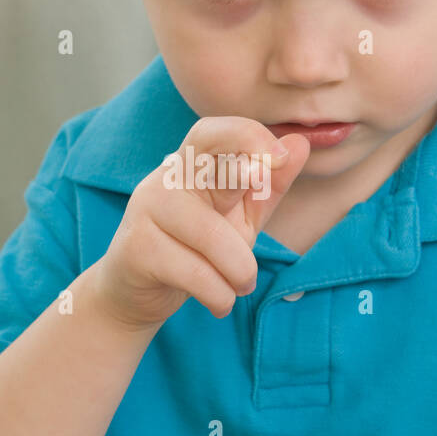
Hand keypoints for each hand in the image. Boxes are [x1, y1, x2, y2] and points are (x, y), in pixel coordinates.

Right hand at [91, 116, 309, 330]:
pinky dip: (219, 295)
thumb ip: (268, 185)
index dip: (247, 135)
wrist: (136, 295)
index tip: (280, 157)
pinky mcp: (136, 249)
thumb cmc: (194, 250)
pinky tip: (219, 303)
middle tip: (259, 228)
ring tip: (242, 286)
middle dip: (246, 192)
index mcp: (192, 166)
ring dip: (240, 272)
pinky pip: (194, 273)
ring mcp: (146, 211)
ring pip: (212, 236)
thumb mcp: (238, 218)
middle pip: (216, 174)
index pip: (213, 132)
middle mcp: (165, 180)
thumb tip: (300, 143)